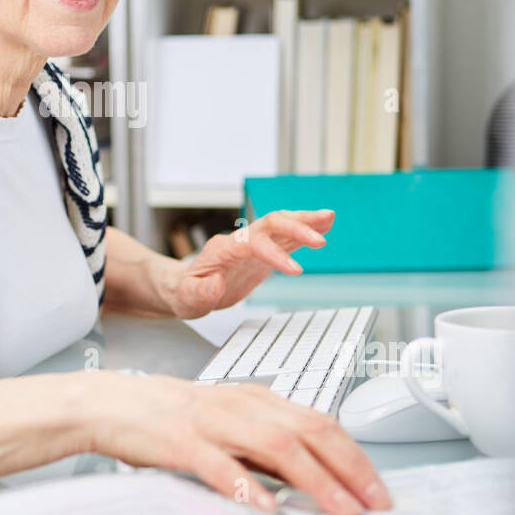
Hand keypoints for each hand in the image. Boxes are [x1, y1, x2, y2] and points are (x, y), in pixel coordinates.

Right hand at [88, 370, 391, 514]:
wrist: (110, 404)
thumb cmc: (169, 420)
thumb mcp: (227, 426)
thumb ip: (264, 450)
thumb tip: (309, 485)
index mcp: (257, 400)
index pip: (321, 422)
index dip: (355, 456)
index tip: (378, 490)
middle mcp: (242, 405)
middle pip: (310, 429)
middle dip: (350, 468)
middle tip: (375, 504)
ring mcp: (213, 421)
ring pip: (277, 444)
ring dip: (315, 480)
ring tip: (339, 511)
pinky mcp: (181, 441)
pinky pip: (221, 465)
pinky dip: (248, 487)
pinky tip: (268, 509)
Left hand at [166, 209, 334, 319]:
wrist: (185, 286)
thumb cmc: (186, 291)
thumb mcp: (188, 297)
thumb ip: (201, 291)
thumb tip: (215, 284)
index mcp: (224, 248)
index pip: (253, 243)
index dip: (275, 254)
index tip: (296, 271)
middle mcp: (240, 240)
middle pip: (271, 224)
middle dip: (296, 229)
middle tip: (321, 240)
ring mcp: (252, 243)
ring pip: (280, 224)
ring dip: (304, 221)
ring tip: (329, 218)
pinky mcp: (262, 252)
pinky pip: (285, 237)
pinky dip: (304, 232)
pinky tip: (324, 227)